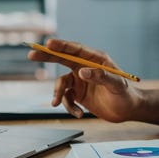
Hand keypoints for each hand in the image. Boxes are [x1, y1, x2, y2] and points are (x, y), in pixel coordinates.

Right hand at [27, 38, 143, 121]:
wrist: (126, 110)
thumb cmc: (125, 94)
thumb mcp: (116, 85)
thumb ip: (100, 77)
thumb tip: (81, 72)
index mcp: (95, 59)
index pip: (76, 49)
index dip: (62, 46)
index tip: (49, 43)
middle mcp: (85, 67)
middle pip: (62, 59)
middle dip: (47, 57)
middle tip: (31, 54)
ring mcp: (80, 80)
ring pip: (61, 83)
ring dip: (58, 94)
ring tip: (57, 104)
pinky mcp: (78, 93)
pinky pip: (66, 98)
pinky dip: (68, 106)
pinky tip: (79, 114)